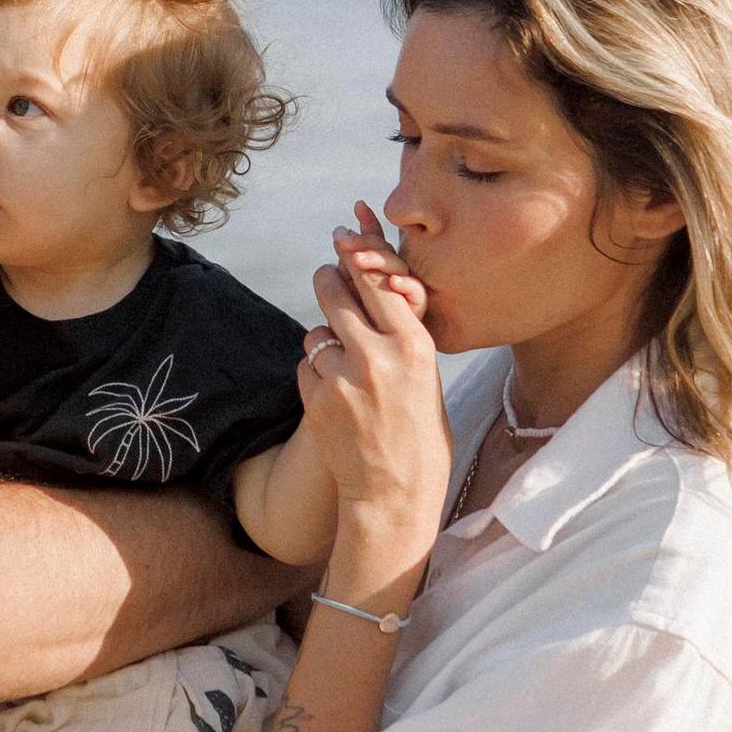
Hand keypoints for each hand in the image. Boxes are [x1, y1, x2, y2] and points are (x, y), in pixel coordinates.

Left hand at [299, 203, 449, 559]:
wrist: (395, 495)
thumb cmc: (420, 433)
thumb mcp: (426, 376)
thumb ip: (401, 334)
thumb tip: (373, 285)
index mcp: (415, 346)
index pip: (377, 280)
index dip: (357, 254)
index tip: (344, 235)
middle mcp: (378, 356)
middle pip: (335, 291)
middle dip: (329, 280)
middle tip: (327, 275)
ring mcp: (343, 379)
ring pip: (317, 332)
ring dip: (324, 339)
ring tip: (344, 364)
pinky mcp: (316, 401)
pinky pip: (306, 365)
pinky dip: (315, 372)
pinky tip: (335, 394)